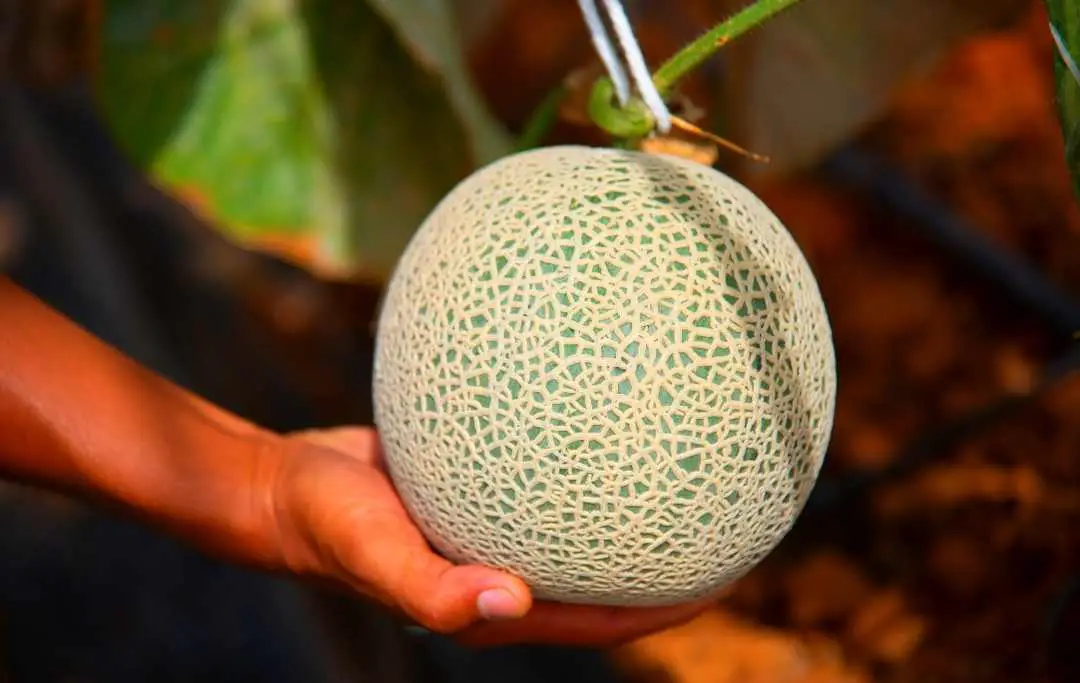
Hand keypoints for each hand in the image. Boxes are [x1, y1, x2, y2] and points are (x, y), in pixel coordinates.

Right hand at [261, 427, 712, 647]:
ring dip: (633, 493)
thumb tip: (512, 603)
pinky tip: (600, 388)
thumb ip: (435, 591)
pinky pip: (546, 467)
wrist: (292, 486)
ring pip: (584, 516)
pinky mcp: (484, 485)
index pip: (609, 617)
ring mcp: (500, 527)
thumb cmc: (330, 527)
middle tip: (732, 500)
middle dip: (672, 547)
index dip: (674, 606)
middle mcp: (512, 568)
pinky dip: (579, 441)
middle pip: (611, 568)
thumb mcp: (373, 555)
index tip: (732, 569)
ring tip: (685, 439)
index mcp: (505, 603)